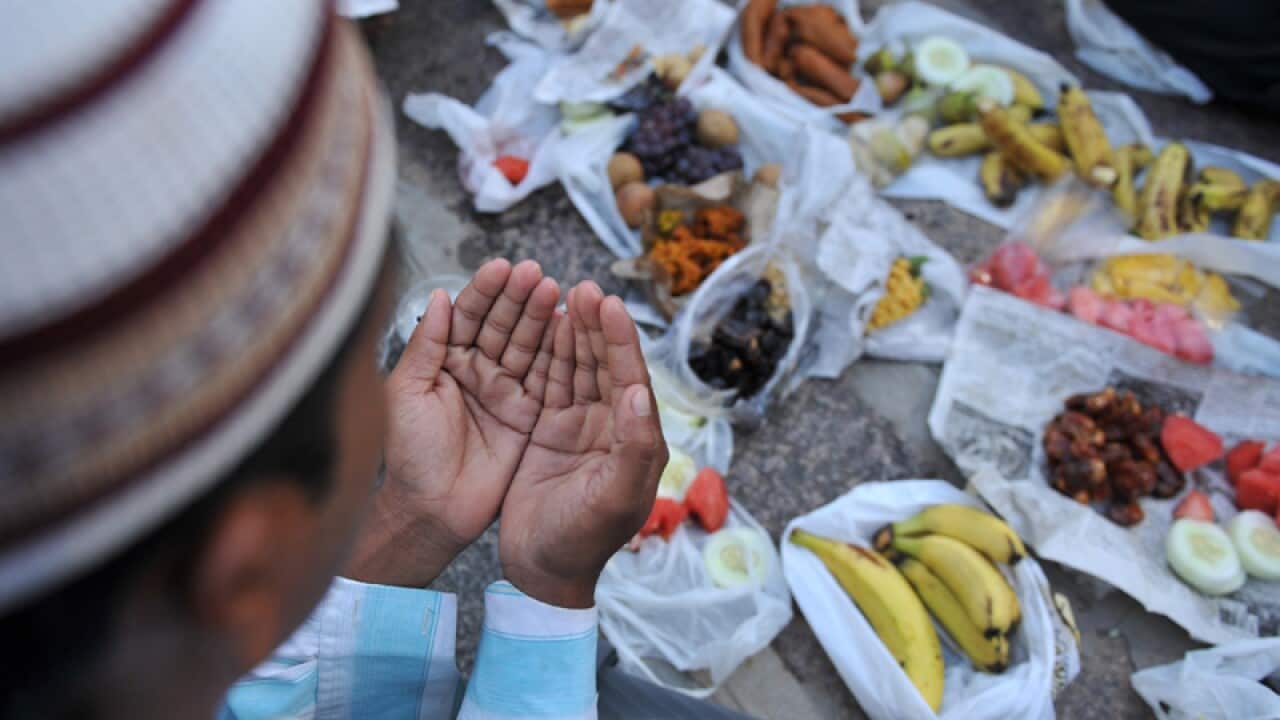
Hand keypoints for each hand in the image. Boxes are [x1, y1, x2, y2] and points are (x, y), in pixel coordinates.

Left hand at [347, 259, 561, 586]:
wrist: (431, 510)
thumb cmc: (409, 454)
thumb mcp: (406, 393)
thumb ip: (427, 345)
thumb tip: (440, 297)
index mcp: (445, 361)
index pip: (469, 316)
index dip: (486, 291)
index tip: (503, 267)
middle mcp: (477, 371)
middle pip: (503, 324)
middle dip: (519, 297)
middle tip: (536, 274)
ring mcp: (505, 392)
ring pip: (527, 346)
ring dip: (540, 318)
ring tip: (555, 291)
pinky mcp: (528, 415)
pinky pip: (546, 379)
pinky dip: (558, 354)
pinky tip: (568, 328)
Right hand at [498, 282, 667, 607]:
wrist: (542, 572)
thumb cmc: (583, 541)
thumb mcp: (613, 499)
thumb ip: (633, 448)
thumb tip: (639, 394)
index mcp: (634, 440)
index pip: (630, 378)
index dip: (621, 340)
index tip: (608, 303)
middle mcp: (611, 427)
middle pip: (605, 365)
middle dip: (596, 326)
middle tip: (584, 288)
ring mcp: (579, 427)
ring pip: (577, 368)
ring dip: (572, 334)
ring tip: (563, 295)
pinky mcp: (549, 431)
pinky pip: (549, 383)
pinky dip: (546, 355)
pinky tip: (541, 328)